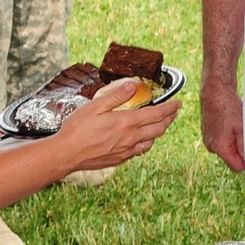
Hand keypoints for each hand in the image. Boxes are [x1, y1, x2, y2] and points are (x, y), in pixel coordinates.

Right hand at [54, 77, 179, 172]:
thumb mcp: (95, 106)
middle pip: (159, 128)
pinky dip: (146, 143)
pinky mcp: (120, 159)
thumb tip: (132, 84)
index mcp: (127, 122)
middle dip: (169, 119)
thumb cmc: (77, 128)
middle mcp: (131, 138)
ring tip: (160, 124)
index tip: (178, 103)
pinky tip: (142, 140)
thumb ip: (116, 95)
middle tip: (174, 113)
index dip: (170, 108)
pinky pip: (140, 151)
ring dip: (159, 132)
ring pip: (151, 141)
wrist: (67, 154)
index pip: (157, 114)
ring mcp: (127, 151)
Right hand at [200, 77, 244, 172]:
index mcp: (219, 147)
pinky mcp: (207, 135)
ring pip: (227, 150)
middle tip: (243, 133)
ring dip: (234, 142)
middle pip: (231, 158)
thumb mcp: (242, 128)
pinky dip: (227, 137)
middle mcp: (211, 147)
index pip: (237, 166)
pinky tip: (229, 124)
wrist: (215, 92)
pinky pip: (221, 142)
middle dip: (239, 150)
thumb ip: (244, 147)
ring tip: (236, 127)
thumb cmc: (229, 107)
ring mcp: (208, 141)